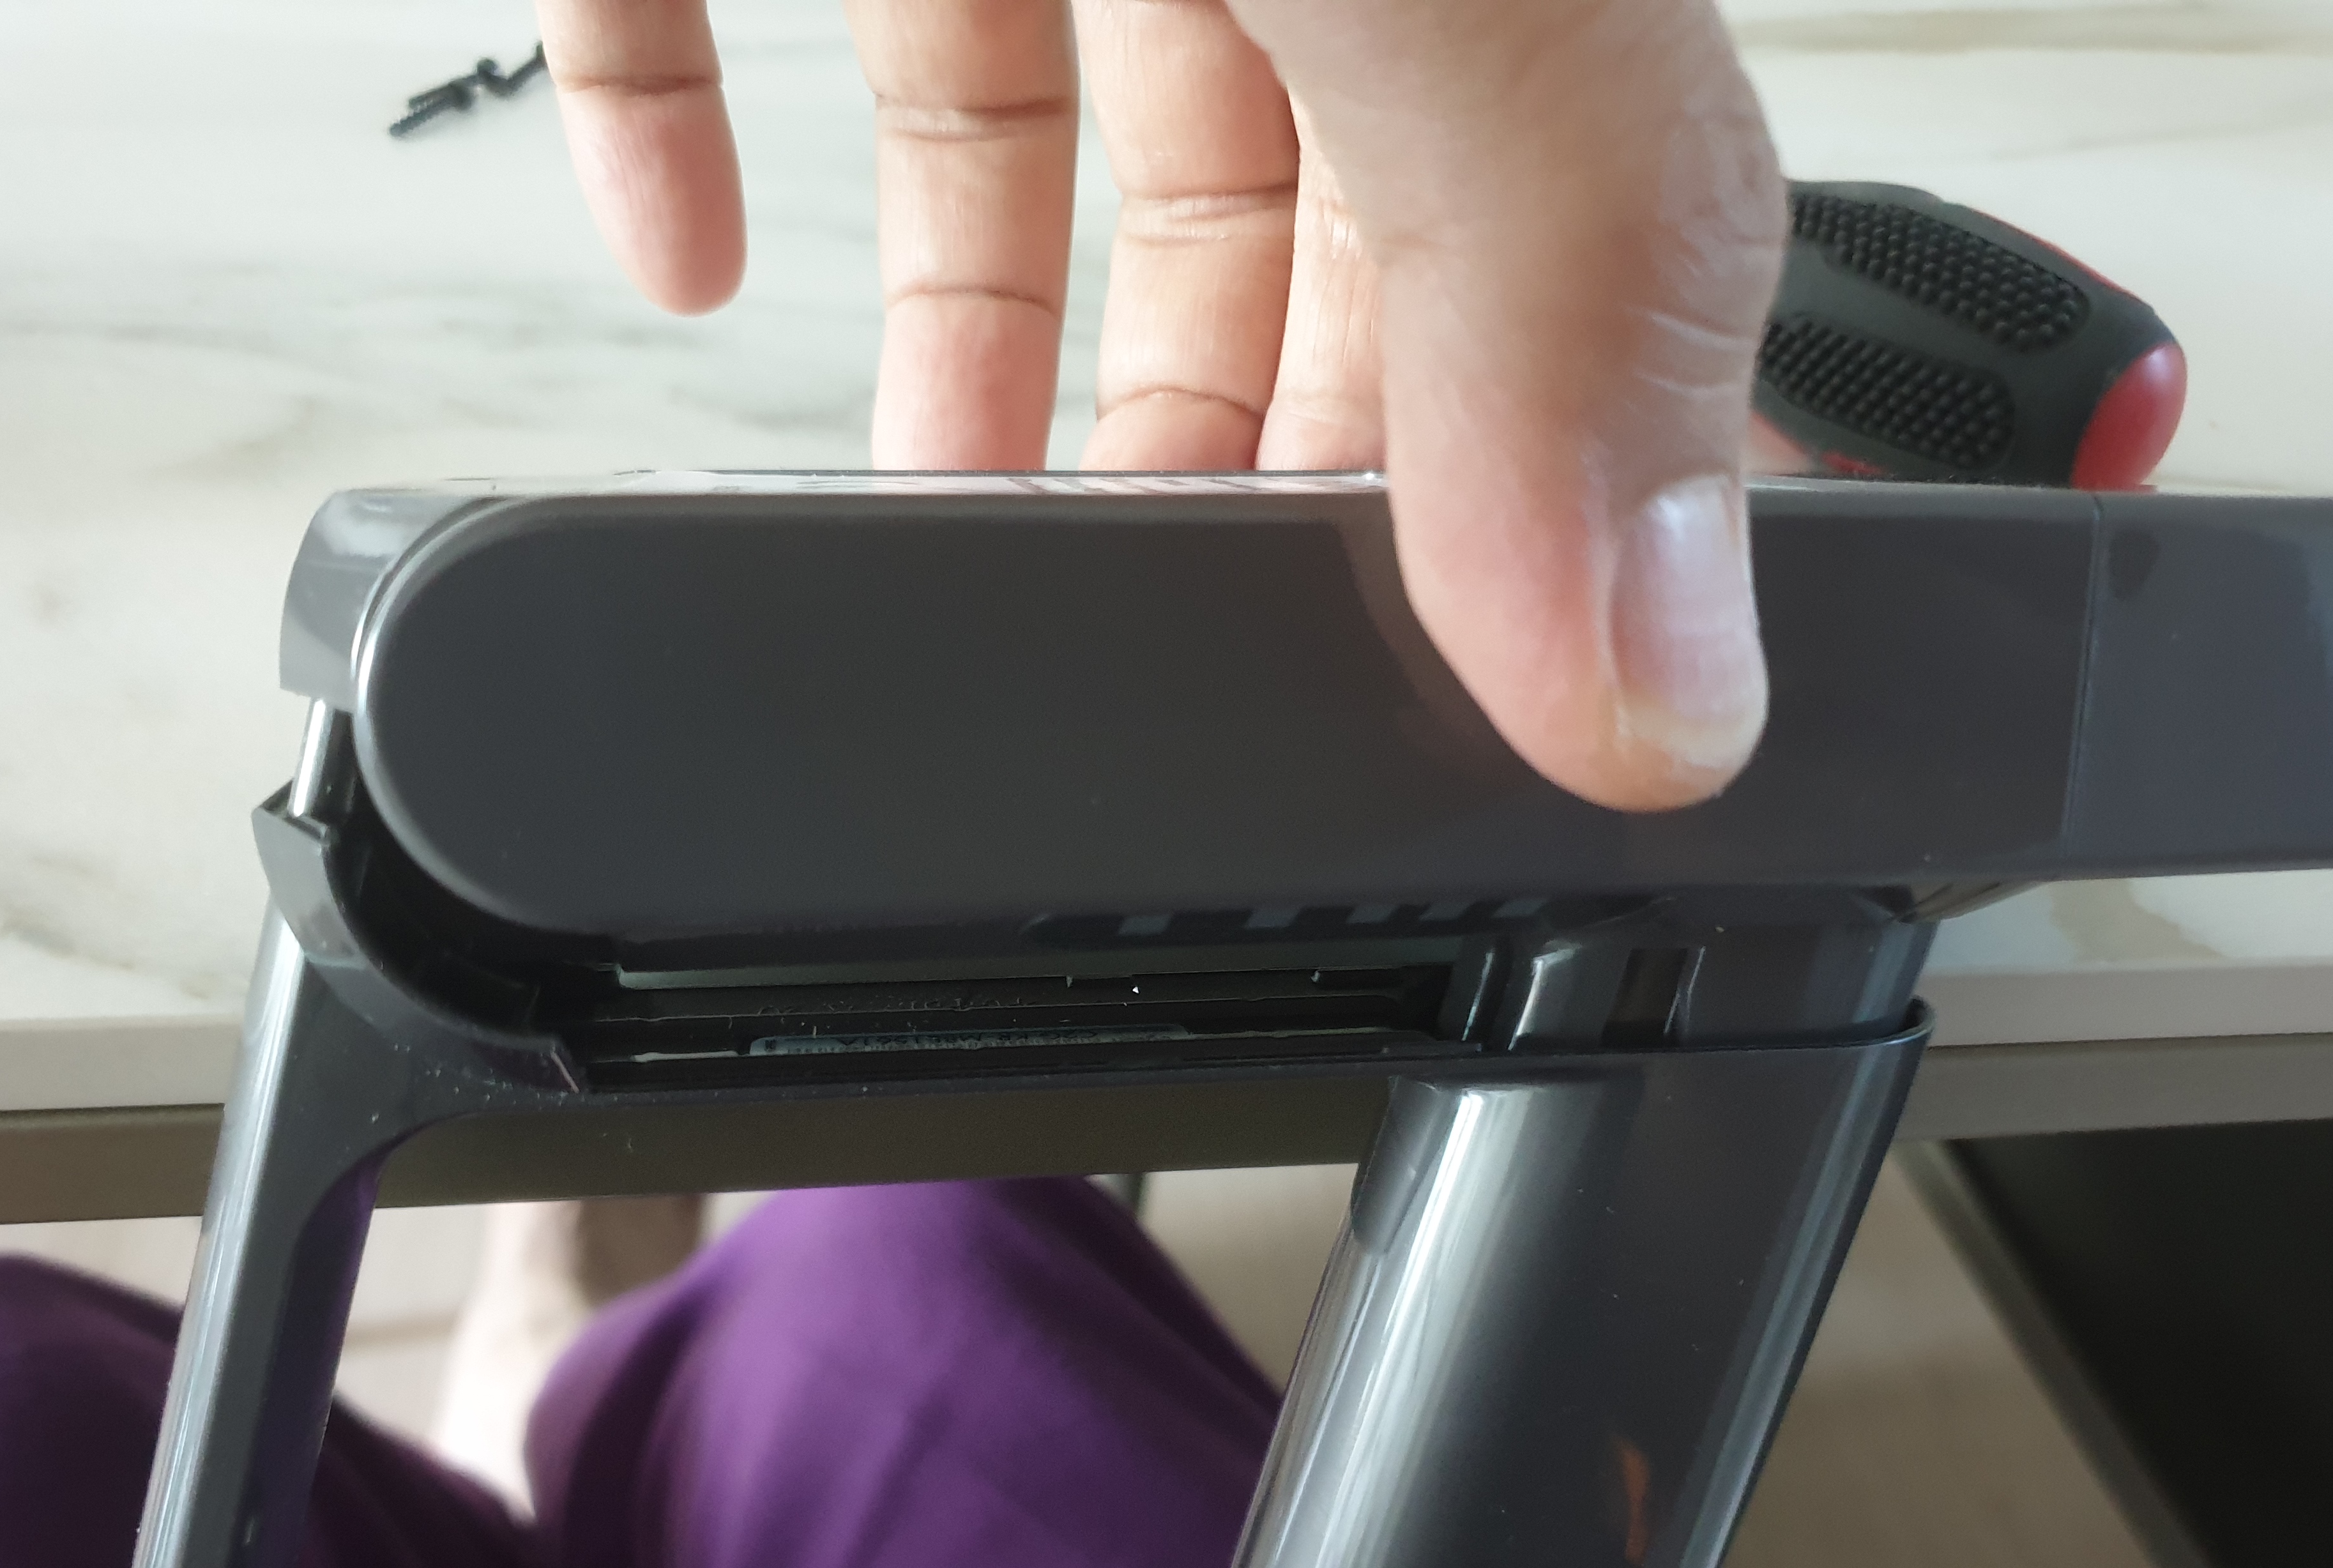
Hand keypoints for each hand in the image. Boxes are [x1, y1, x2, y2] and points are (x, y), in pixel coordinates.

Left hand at [536, 0, 1785, 810]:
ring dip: (964, 351)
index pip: (1542, 266)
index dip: (1482, 478)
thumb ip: (1559, 277)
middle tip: (1159, 646)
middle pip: (1262, 222)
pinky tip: (678, 259)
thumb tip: (1654, 671)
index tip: (1416, 670)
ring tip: (930, 538)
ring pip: (994, 130)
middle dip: (1209, 449)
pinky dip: (680, 138)